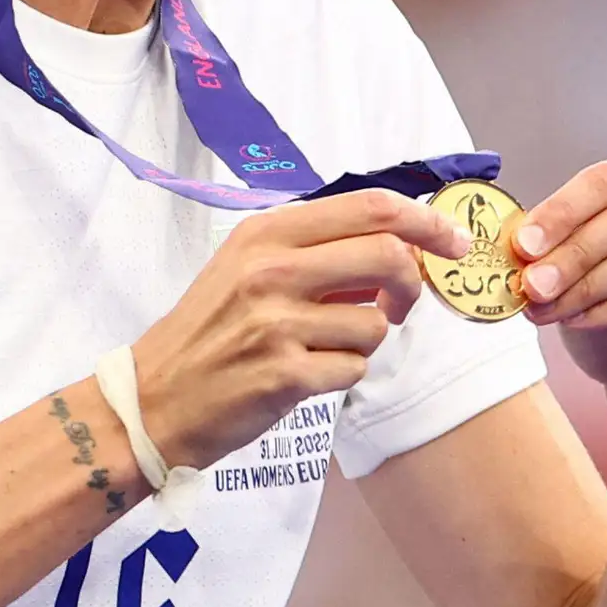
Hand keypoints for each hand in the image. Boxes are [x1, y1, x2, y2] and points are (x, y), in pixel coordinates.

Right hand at [126, 191, 469, 469]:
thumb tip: (400, 245)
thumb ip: (314, 250)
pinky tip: (305, 376)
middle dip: (410, 284)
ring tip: (322, 347)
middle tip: (398, 305)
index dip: (424, 222)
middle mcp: (271, 268)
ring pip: (375, 321)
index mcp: (266, 232)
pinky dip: (342, 375)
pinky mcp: (285, 374)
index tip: (452, 241)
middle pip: (388, 256)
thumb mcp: (247, 267)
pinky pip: (354, 369)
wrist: (154, 399)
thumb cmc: (208, 331)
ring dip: (363, 340)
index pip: (370, 207)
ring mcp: (277, 322)